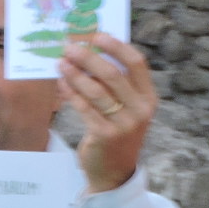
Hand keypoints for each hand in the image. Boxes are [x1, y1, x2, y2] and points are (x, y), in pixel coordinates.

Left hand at [58, 31, 156, 194]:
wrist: (114, 172)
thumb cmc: (116, 132)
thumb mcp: (125, 108)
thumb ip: (114, 84)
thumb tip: (89, 50)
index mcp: (148, 97)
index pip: (137, 63)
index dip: (116, 46)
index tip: (96, 35)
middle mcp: (140, 110)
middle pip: (113, 74)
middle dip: (88, 57)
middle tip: (69, 46)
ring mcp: (124, 124)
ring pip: (95, 90)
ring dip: (75, 73)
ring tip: (61, 62)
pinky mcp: (105, 135)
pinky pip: (84, 107)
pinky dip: (70, 92)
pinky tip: (61, 82)